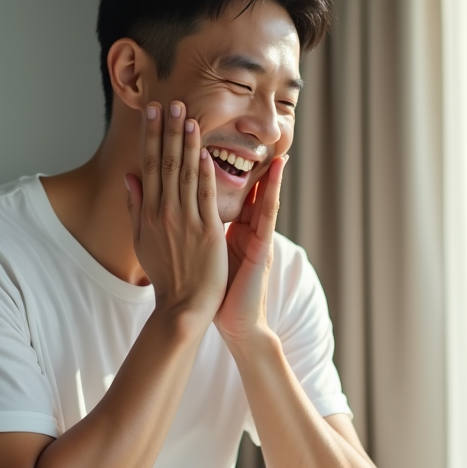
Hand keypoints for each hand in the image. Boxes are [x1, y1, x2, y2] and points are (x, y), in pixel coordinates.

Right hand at [125, 101, 225, 325]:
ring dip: (186, 143)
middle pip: (165, 163)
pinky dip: (202, 173)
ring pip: (184, 174)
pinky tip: (203, 151)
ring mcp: (185, 221)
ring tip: (187, 116)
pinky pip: (203, 196)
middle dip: (167, 130)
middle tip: (170, 102)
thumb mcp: (142, 239)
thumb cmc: (166, 274)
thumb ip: (135, 206)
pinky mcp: (207, 231)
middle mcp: (164, 212)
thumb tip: (130, 176)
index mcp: (149, 212)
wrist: (183, 304)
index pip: (149, 165)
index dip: (151, 136)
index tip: (152, 112)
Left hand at [215, 155, 286, 345]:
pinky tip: (269, 179)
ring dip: (270, 177)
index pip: (231, 196)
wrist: (237, 325)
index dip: (226, 171)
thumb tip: (189, 218)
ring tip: (277, 154)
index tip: (219, 146)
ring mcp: (258, 240)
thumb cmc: (219, 294)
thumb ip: (202, 233)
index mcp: (234, 232)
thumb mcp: (208, 256)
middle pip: (251, 193)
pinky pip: (265, 217)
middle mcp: (249, 232)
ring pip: (264, 201)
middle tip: (257, 143)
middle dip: (253, 167)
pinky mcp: (262, 249)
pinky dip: (267, 196)